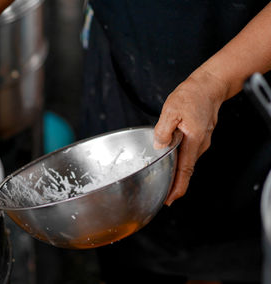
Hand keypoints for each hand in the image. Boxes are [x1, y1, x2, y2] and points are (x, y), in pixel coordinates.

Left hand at [154, 70, 228, 205]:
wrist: (209, 86)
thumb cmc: (191, 95)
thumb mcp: (171, 110)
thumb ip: (163, 130)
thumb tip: (159, 145)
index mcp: (193, 140)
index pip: (185, 170)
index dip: (178, 186)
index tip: (171, 198)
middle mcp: (200, 144)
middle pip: (186, 169)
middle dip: (175, 184)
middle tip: (162, 194)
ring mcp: (201, 141)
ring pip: (187, 161)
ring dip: (176, 172)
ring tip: (164, 181)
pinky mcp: (199, 137)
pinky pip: (188, 153)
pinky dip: (179, 161)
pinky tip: (170, 161)